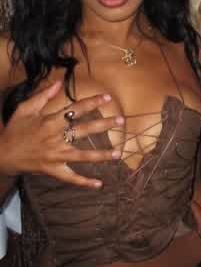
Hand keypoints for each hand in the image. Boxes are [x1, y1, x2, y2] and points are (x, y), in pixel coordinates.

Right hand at [0, 82, 122, 187]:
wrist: (1, 155)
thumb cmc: (14, 130)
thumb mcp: (24, 110)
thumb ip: (42, 96)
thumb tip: (58, 83)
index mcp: (50, 122)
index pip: (75, 110)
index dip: (92, 102)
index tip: (107, 97)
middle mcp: (55, 139)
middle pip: (84, 131)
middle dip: (104, 125)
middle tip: (122, 120)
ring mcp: (55, 156)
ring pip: (82, 156)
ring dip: (101, 155)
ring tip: (118, 153)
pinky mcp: (53, 170)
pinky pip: (70, 178)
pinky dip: (84, 182)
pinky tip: (99, 184)